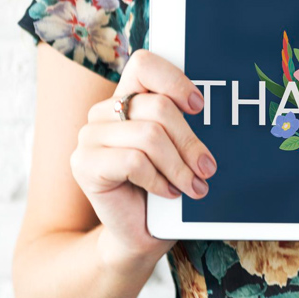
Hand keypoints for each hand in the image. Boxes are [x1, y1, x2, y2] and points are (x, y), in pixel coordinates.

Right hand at [70, 50, 216, 269]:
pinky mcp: (83, 164)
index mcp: (127, 99)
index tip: (199, 106)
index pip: (144, 64)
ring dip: (178, 166)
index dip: (174, 80)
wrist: (139, 233)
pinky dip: (157, 179)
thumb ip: (184, 126)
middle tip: (207, 168)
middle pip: (158, 108)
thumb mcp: (179, 151)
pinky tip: (166, 192)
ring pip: (149, 136)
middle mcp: (104, 112)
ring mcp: (89, 137)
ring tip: (192, 186)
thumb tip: (215, 116)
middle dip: (190, 141)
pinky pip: (133, 161)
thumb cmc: (164, 188)